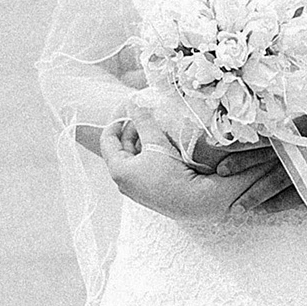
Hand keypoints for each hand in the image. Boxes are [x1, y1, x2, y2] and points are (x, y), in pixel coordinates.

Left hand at [96, 112, 257, 219]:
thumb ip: (143, 120)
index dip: (117, 121)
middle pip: (121, 148)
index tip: (130, 110)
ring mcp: (137, 189)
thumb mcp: (156, 142)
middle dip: (132, 130)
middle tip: (147, 115)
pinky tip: (164, 145)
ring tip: (157, 128)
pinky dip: (150, 154)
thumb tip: (133, 102)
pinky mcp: (151, 193)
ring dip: (143, 141)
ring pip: (134, 158)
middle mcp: (123, 183)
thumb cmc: (173, 173)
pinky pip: (144, 167)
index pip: (107, 140)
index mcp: (118, 171)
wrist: (199, 203)